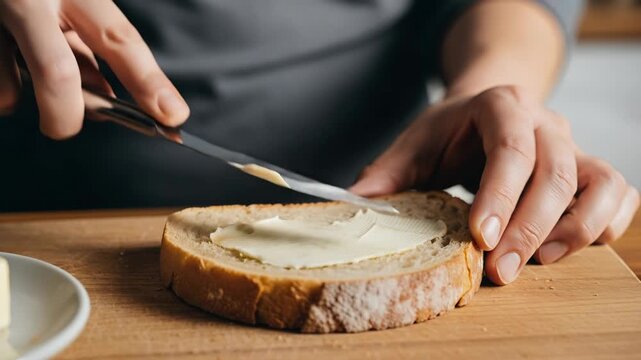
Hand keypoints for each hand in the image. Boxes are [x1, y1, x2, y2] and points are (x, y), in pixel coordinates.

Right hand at [0, 0, 188, 138]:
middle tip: (68, 126)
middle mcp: (32, 2)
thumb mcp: (70, 9)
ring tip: (25, 80)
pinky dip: (8, 91)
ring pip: (14, 88)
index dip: (147, 82)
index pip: (120, 40)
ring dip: (26, 99)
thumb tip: (107, 101)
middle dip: (66, 115)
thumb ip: (89, 48)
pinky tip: (8, 68)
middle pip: (57, 75)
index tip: (173, 115)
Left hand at [351, 85, 638, 284]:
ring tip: (538, 262)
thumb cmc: (448, 130)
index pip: (511, 149)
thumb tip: (354, 203)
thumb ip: (387, 172)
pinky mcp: (588, 169)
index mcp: (500, 106)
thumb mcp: (413, 143)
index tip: (480, 238)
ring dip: (575, 229)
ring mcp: (573, 145)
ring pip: (601, 182)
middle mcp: (545, 122)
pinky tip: (565, 248)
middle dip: (530, 228)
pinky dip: (606, 223)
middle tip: (501, 271)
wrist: (485, 107)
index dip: (500, 196)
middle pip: (557, 172)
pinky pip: (619, 194)